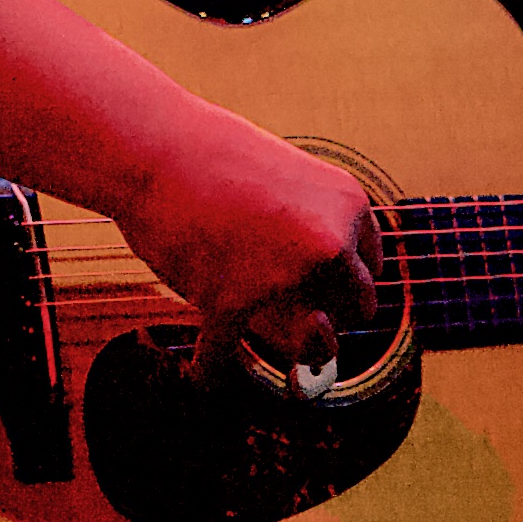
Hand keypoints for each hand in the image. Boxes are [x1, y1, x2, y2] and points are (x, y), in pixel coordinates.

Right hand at [120, 120, 384, 379]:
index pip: (370, 266)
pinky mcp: (234, 303)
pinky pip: (227, 358)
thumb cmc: (207, 159)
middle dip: (328, 313)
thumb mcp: (284, 181)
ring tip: (273, 341)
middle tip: (290, 305)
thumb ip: (309, 232)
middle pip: (357, 309)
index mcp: (348, 204)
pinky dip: (212, 370)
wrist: (152, 145)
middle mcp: (329, 243)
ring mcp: (286, 277)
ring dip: (297, 351)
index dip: (341, 279)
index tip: (313, 277)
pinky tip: (202, 375)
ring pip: (312, 345)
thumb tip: (316, 323)